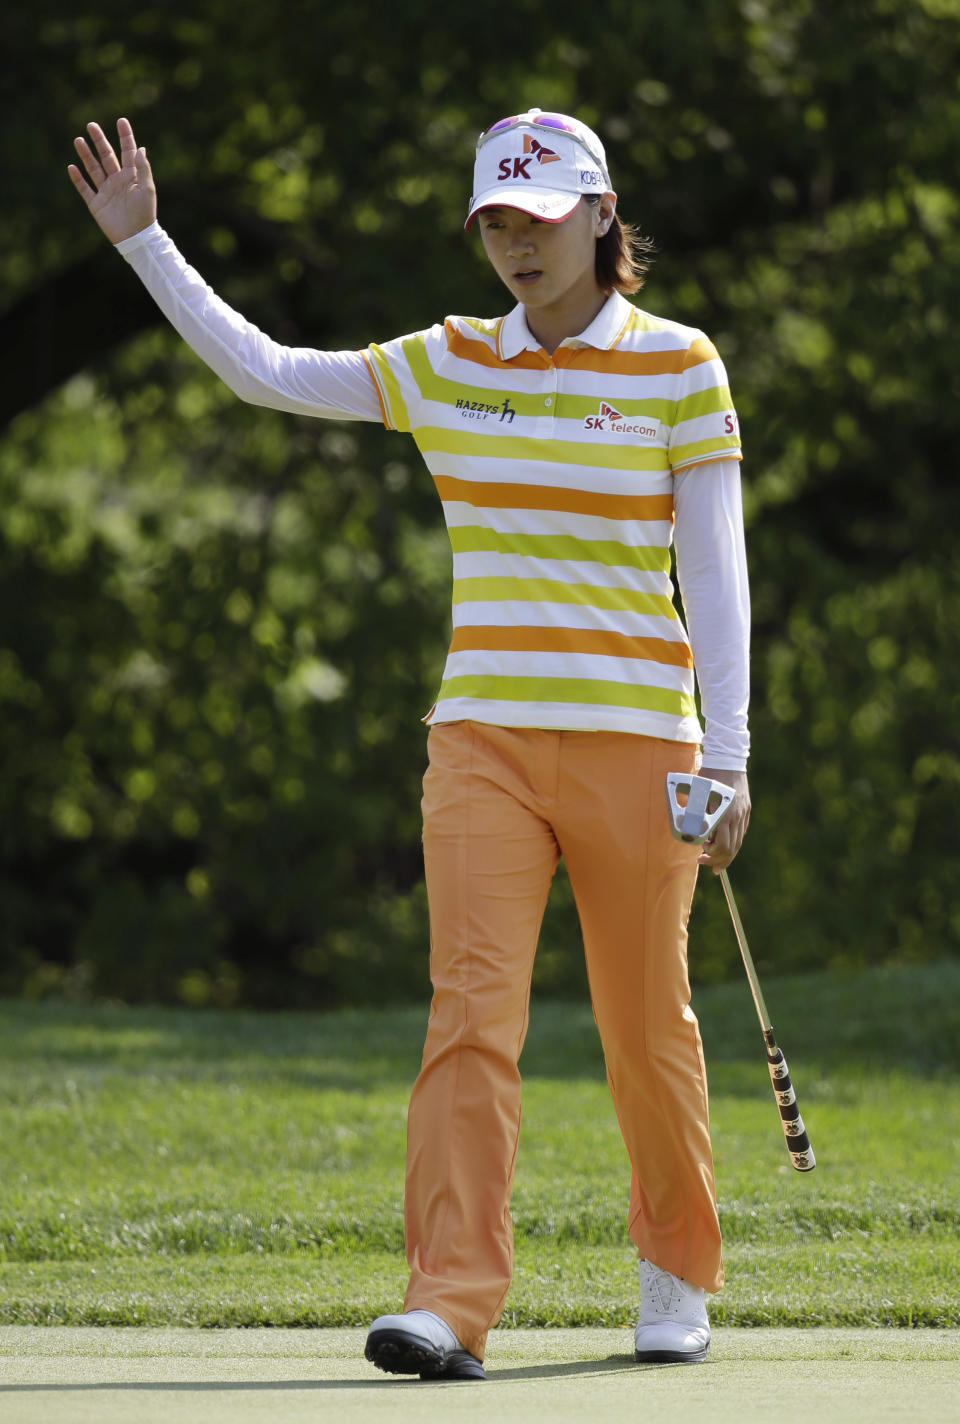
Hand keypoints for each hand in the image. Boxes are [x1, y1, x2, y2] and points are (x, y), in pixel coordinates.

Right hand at [67, 118, 156, 243]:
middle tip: (91, 125)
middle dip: (99, 141)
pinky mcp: (96, 204)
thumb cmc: (145, 214)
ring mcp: (106, 192)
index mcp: (132, 176)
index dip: (125, 136)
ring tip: (78, 140)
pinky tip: (72, 167)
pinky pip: (85, 189)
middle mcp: (118, 181)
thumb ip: (143, 169)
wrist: (136, 238)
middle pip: (107, 156)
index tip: (121, 120)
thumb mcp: (147, 189)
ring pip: (94, 169)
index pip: (127, 152)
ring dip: (86, 155)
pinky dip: (78, 179)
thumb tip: (140, 148)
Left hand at [697, 767, 750, 873]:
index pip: (722, 845)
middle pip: (732, 848)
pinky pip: (741, 832)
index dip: (712, 855)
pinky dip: (733, 843)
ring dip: (727, 855)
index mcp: (724, 813)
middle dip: (719, 860)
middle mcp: (736, 816)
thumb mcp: (699, 796)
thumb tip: (698, 836)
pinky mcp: (746, 809)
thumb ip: (700, 816)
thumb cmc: (708, 777)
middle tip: (708, 865)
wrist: (727, 760)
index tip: (701, 855)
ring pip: (738, 842)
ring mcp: (743, 813)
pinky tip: (726, 847)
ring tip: (717, 863)